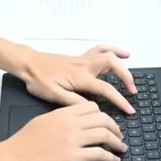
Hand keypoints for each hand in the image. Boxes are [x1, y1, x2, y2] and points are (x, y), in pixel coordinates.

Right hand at [0, 102, 125, 160]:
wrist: (13, 158)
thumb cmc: (22, 142)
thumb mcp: (42, 121)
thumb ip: (60, 118)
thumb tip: (72, 121)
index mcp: (62, 113)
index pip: (92, 107)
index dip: (104, 115)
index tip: (108, 122)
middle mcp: (70, 124)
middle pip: (103, 119)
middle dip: (115, 128)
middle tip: (119, 136)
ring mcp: (73, 140)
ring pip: (105, 134)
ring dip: (116, 142)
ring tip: (120, 148)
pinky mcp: (73, 157)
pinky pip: (99, 154)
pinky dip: (110, 157)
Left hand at [17, 45, 136, 113]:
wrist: (28, 64)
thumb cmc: (39, 80)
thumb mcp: (53, 95)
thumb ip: (72, 102)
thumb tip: (91, 108)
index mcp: (80, 78)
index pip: (106, 89)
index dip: (120, 100)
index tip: (129, 110)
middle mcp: (85, 66)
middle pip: (113, 65)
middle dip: (126, 78)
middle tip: (132, 92)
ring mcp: (83, 60)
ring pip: (108, 53)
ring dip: (122, 62)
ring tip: (131, 73)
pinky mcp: (80, 58)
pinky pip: (100, 50)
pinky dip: (112, 50)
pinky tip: (120, 53)